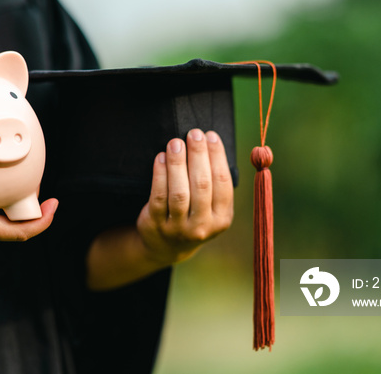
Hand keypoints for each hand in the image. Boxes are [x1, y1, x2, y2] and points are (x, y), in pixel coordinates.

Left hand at [136, 129, 233, 265]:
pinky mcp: (156, 225)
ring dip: (177, 164)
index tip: (211, 135)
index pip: (223, 183)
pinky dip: (160, 175)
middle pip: (202, 186)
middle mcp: (202, 226)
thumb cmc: (193, 215)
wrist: (167, 246)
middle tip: (194, 133)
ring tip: (175, 143)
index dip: (217, 157)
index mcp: (223, 218)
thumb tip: (210, 140)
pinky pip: (158, 197)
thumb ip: (214, 182)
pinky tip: (160, 157)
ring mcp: (178, 228)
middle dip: (198, 156)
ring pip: (179, 192)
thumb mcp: (211, 207)